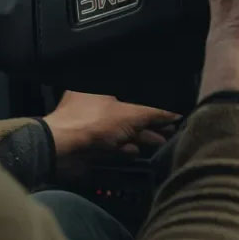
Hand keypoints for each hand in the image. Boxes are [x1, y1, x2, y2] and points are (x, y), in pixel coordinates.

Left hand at [43, 90, 179, 158]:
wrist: (62, 150)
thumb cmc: (94, 123)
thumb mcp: (129, 115)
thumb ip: (153, 114)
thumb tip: (176, 113)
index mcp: (98, 88)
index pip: (130, 93)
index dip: (149, 102)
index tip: (167, 112)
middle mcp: (93, 104)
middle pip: (127, 112)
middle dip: (148, 122)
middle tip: (171, 128)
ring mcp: (91, 126)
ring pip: (121, 130)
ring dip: (140, 137)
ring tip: (162, 141)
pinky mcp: (89, 144)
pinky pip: (112, 145)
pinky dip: (125, 148)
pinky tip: (137, 151)